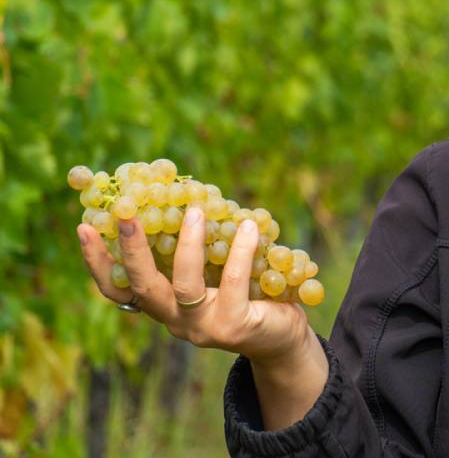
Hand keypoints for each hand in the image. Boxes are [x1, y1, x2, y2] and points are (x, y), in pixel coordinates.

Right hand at [77, 205, 310, 366]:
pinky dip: (240, 250)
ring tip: (196, 210)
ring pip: (184, 285)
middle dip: (131, 249)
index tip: (84, 227)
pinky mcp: (233, 327)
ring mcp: (202, 328)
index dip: (98, 262)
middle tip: (126, 213)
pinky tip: (249, 226)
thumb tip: (187, 195)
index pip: (117, 289)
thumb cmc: (248, 294)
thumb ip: (196, 246)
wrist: (282, 336)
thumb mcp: (216, 269)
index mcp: (163, 304)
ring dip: (188, 244)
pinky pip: (233, 283)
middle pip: (142, 286)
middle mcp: (174, 319)